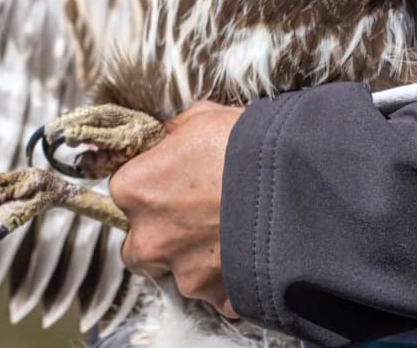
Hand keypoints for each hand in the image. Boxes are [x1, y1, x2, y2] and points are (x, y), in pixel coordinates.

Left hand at [108, 101, 243, 316]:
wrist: (294, 185)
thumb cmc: (241, 145)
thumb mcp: (199, 118)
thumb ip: (172, 134)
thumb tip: (168, 137)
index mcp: (134, 189)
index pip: (122, 192)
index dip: (148, 186)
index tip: (169, 182)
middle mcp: (149, 238)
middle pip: (139, 246)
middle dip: (159, 234)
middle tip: (192, 215)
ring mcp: (184, 275)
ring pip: (177, 274)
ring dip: (194, 260)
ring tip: (227, 234)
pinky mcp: (220, 299)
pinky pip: (217, 294)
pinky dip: (228, 280)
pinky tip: (247, 254)